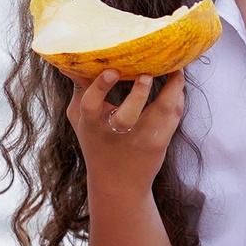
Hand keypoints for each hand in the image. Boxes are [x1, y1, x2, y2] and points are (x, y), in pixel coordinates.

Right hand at [65, 70, 186, 191]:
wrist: (118, 184)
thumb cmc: (96, 142)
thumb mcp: (80, 118)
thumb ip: (80, 88)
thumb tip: (68, 60)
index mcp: (92, 124)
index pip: (90, 105)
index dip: (100, 88)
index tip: (111, 72)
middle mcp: (116, 132)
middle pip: (127, 116)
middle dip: (138, 94)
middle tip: (146, 74)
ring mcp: (141, 139)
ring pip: (161, 112)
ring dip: (171, 88)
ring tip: (174, 66)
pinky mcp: (160, 142)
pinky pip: (173, 115)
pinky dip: (177, 95)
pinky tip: (177, 80)